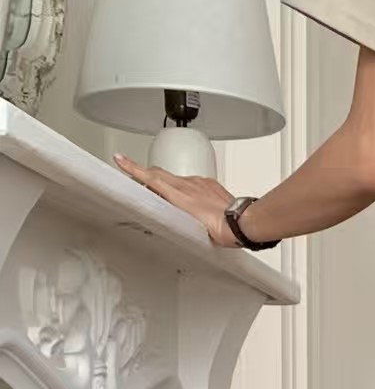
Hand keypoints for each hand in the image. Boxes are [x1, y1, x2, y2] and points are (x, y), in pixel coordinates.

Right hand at [113, 154, 238, 247]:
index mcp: (179, 194)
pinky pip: (193, 181)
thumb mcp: (189, 227)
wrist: (240, 222)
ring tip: (170, 199)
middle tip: (139, 177)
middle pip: (160, 173)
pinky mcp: (210, 183)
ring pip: (177, 178)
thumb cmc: (219, 229)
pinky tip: (192, 200)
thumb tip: (168, 215)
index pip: (151, 177)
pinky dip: (187, 188)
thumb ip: (175, 216)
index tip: (119, 158)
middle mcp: (188, 184)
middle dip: (147, 174)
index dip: (133, 168)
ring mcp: (200, 182)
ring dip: (169, 184)